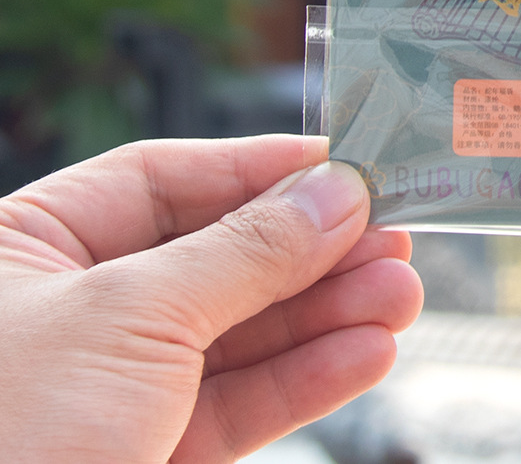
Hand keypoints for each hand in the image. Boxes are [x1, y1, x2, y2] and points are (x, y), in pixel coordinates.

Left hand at [0, 135, 422, 462]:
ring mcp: (110, 389)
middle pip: (219, 256)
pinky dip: (306, 379)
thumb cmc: (0, 440)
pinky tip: (365, 352)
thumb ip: (245, 250)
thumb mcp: (131, 316)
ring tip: (402, 296)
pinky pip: (238, 404)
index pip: (165, 180)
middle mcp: (71, 312)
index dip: (262, 170)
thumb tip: (335, 191)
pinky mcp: (146, 454)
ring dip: (327, 314)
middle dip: (313, 250)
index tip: (348, 165)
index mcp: (29, 248)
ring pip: (240, 334)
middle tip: (394, 234)